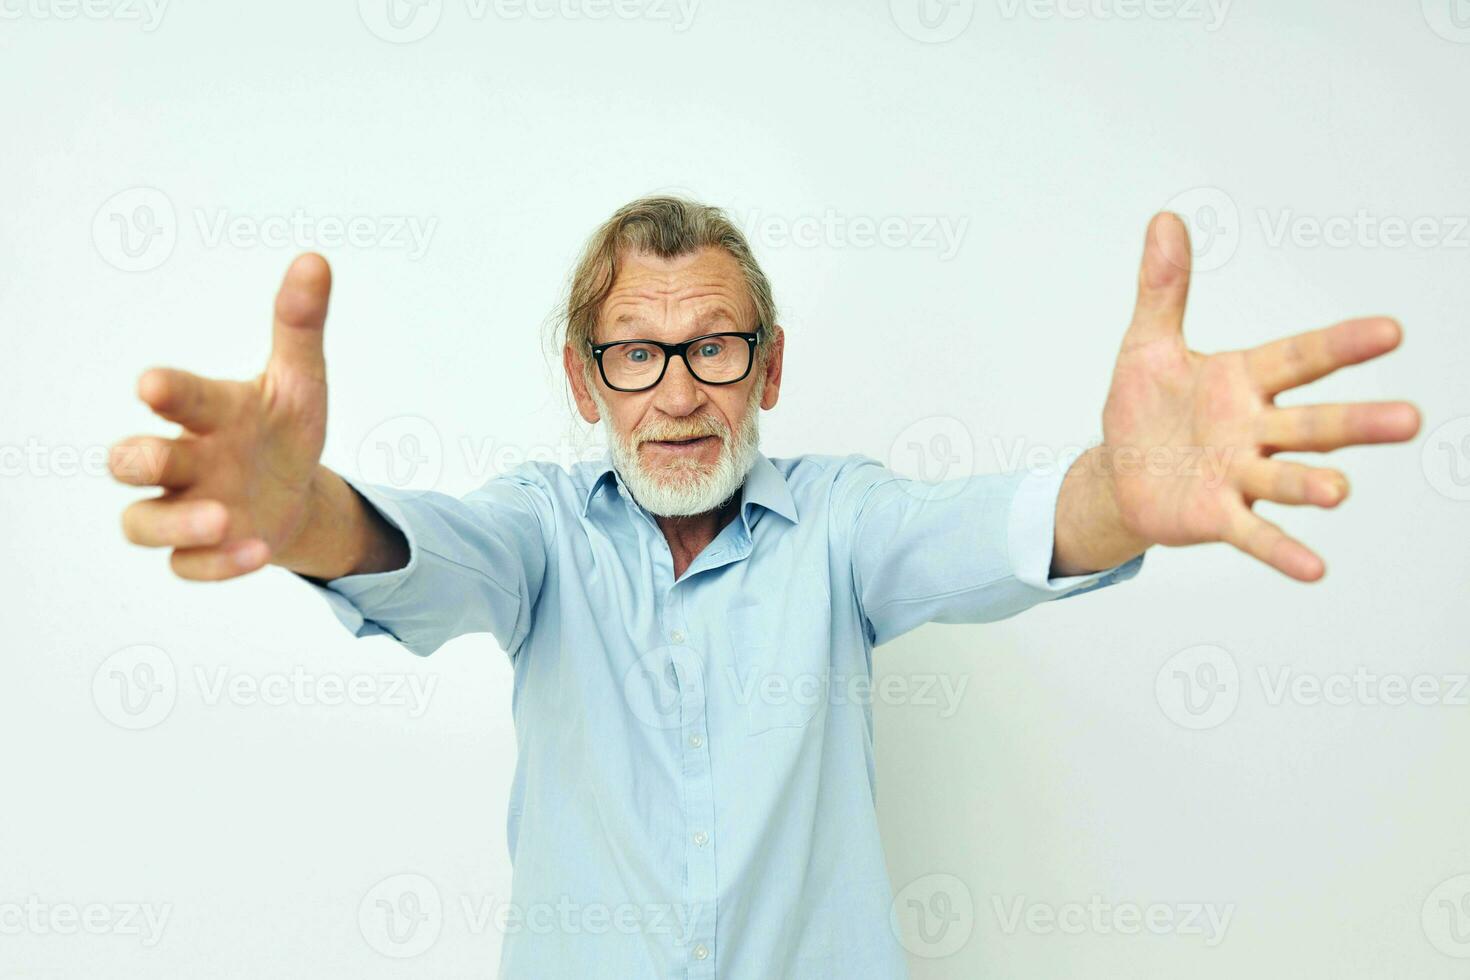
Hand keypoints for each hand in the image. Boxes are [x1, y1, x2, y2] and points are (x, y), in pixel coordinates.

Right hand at [111, 254, 332, 579]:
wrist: (295, 491)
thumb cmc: (282, 427)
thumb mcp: (301, 381)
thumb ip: (300, 325)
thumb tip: (314, 260)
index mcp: (207, 412)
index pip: (179, 397)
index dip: (166, 390)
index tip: (151, 382)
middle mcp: (183, 459)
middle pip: (134, 461)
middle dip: (140, 458)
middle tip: (157, 456)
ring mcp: (185, 508)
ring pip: (142, 522)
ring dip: (175, 522)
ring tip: (221, 516)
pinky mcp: (200, 551)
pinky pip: (188, 566)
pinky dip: (216, 563)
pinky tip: (256, 549)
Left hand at [1099, 213, 1419, 580]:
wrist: (1119, 473)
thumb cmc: (1145, 407)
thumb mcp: (1147, 344)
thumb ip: (1162, 288)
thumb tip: (1164, 221)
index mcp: (1243, 381)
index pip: (1299, 358)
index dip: (1342, 345)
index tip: (1391, 331)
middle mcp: (1253, 429)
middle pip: (1312, 423)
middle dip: (1357, 422)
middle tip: (1410, 419)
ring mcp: (1240, 476)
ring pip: (1287, 478)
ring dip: (1314, 485)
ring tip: (1341, 491)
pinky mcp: (1218, 515)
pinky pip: (1254, 534)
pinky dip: (1282, 550)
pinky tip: (1315, 569)